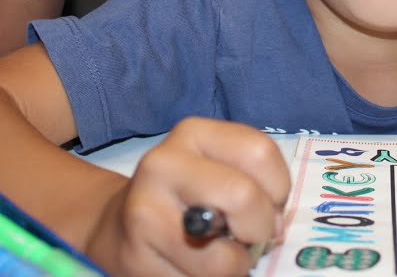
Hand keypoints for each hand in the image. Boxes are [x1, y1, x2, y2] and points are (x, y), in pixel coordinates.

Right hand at [87, 117, 290, 276]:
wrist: (119, 228)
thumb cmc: (187, 198)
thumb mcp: (221, 170)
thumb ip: (256, 183)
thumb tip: (275, 226)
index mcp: (192, 134)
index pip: (259, 153)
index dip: (277, 190)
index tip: (265, 202)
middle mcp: (162, 165)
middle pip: (243, 196)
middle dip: (259, 228)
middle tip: (247, 235)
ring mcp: (144, 214)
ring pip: (223, 258)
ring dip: (234, 266)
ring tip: (217, 253)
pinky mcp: (135, 260)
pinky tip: (193, 267)